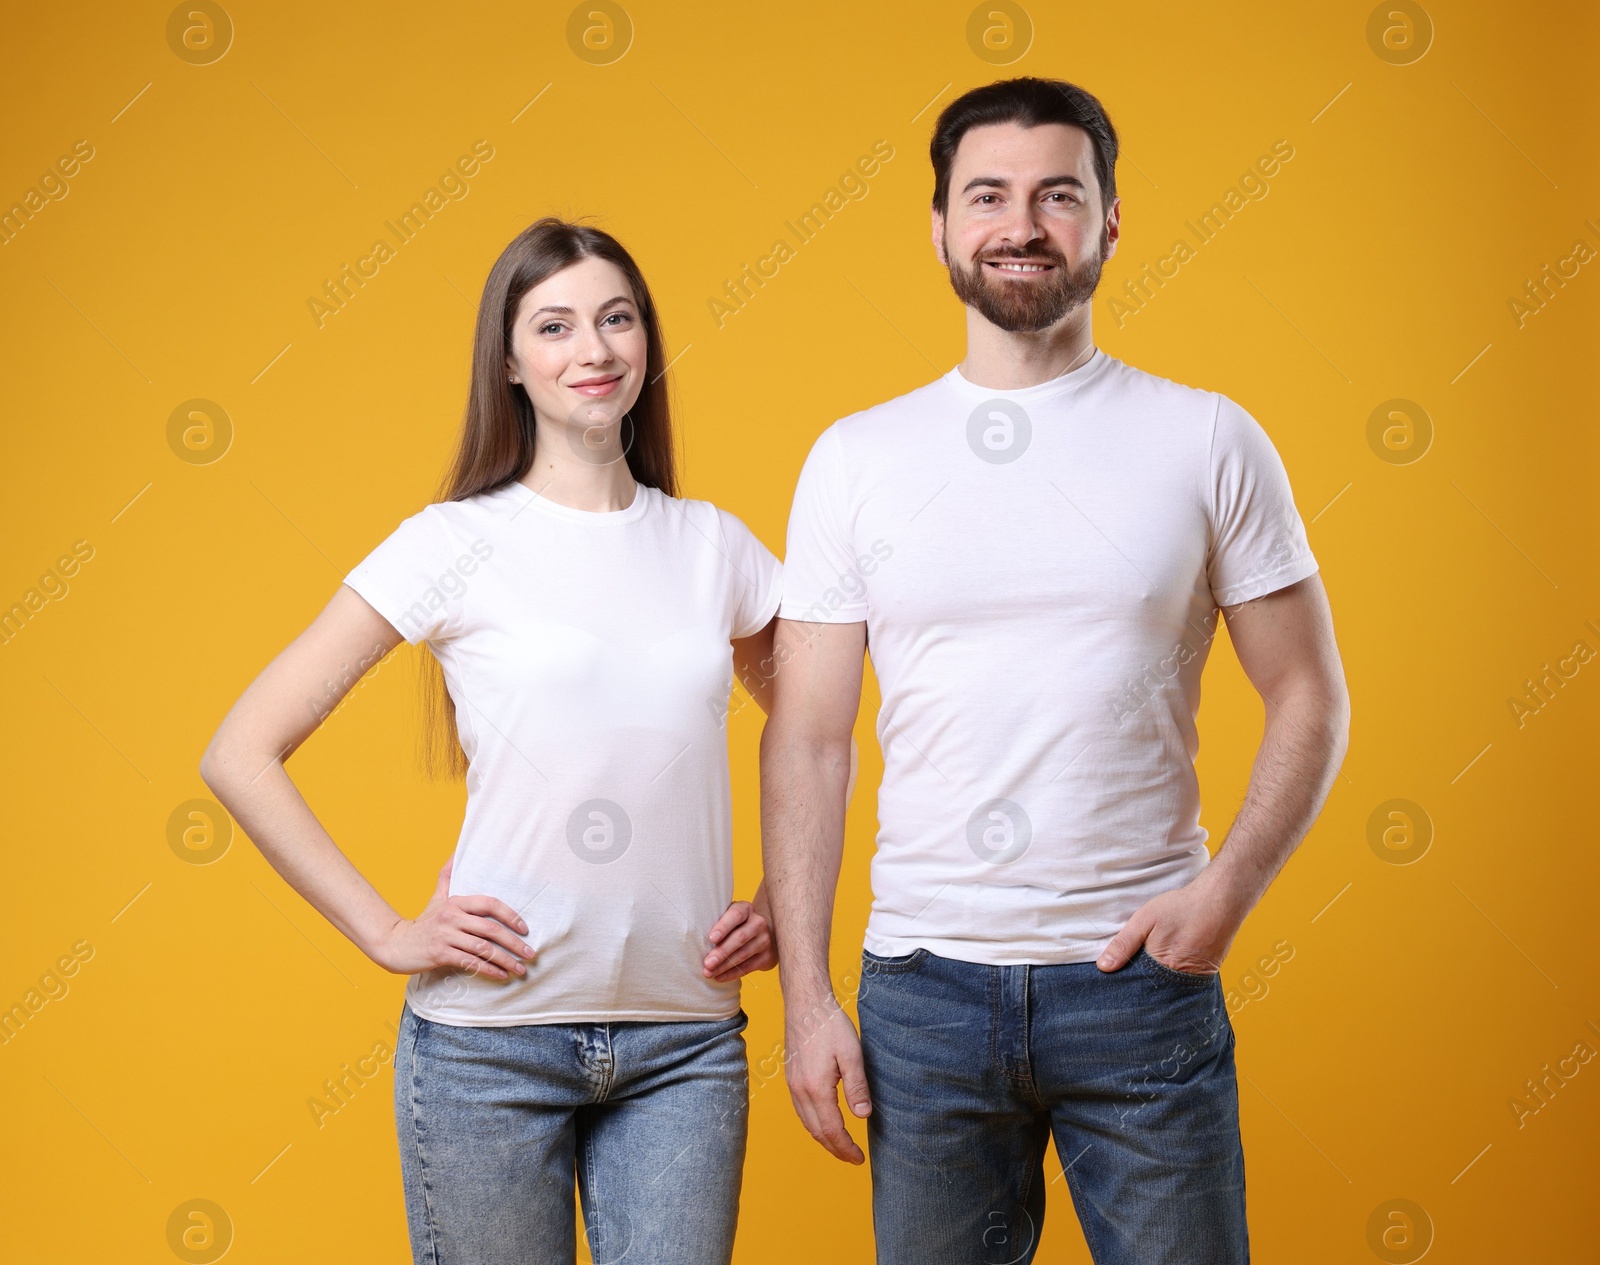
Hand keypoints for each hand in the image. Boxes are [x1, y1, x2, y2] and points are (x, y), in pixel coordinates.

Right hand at [372, 858, 535, 980]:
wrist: (395, 945)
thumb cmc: (423, 922)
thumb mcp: (437, 897)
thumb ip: (447, 876)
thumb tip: (456, 851)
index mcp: (456, 902)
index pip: (490, 904)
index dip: (511, 916)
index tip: (525, 929)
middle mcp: (452, 917)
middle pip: (491, 929)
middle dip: (514, 943)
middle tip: (531, 953)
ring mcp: (446, 936)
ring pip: (483, 949)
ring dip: (505, 960)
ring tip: (520, 969)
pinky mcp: (440, 954)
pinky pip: (471, 963)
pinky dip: (489, 970)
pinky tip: (501, 976)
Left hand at [703, 900, 775, 981]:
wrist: (762, 934)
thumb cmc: (735, 925)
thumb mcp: (728, 917)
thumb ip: (717, 922)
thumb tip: (695, 939)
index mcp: (746, 909)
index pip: (736, 915)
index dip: (723, 927)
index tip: (711, 938)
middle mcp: (758, 923)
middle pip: (739, 938)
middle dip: (721, 952)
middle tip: (707, 963)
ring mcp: (765, 940)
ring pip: (743, 954)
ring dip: (724, 965)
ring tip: (709, 972)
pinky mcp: (767, 957)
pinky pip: (748, 967)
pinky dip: (732, 974)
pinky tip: (719, 977)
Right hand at [784, 996, 871, 1163]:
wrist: (806, 1003)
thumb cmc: (830, 1025)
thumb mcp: (852, 1054)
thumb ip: (857, 1087)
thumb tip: (863, 1116)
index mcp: (816, 1088)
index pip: (832, 1130)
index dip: (846, 1148)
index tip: (859, 1158)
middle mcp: (800, 1091)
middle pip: (817, 1132)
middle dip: (835, 1149)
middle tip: (852, 1158)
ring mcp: (792, 1085)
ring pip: (807, 1123)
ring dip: (823, 1139)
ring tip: (840, 1146)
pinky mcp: (791, 1078)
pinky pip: (801, 1111)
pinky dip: (813, 1124)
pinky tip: (824, 1122)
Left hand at [1095, 869, 1249, 974]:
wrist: (1220, 899)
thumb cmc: (1181, 907)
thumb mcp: (1145, 920)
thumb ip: (1124, 944)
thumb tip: (1104, 967)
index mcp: (1163, 967)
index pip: (1139, 987)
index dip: (1128, 985)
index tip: (1118, 985)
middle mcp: (1182, 979)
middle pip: (1156, 990)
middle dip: (1144, 987)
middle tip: (1135, 978)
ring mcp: (1198, 977)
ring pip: (1172, 987)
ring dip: (1161, 982)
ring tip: (1154, 970)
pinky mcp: (1209, 972)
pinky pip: (1188, 982)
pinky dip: (1177, 977)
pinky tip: (1171, 965)